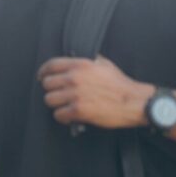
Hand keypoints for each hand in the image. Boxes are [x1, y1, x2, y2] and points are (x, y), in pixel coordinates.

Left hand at [37, 56, 153, 128]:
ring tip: (65, 105)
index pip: (51, 65)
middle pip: (47, 84)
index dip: (43, 72)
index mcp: (80, 65)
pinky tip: (69, 116)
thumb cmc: (120, 84)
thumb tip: (73, 58)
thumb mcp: (103, 64)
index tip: (41, 78)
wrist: (134, 101)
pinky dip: (62, 117)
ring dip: (56, 104)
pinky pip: (58, 115)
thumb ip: (87, 60)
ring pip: (49, 100)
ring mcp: (75, 95)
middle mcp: (75, 78)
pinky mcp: (78, 111)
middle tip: (59, 94)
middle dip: (52, 90)